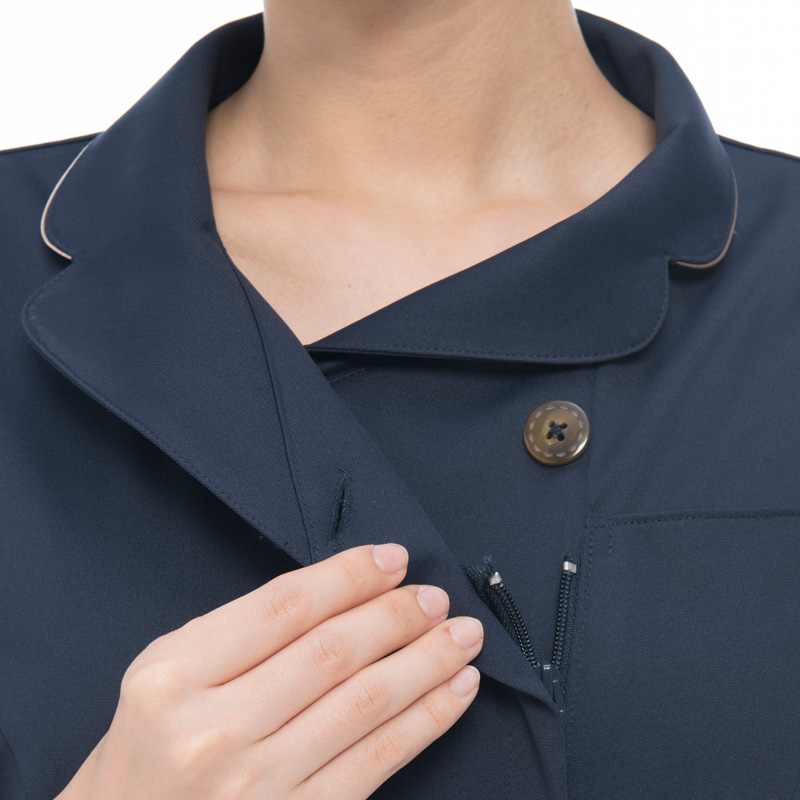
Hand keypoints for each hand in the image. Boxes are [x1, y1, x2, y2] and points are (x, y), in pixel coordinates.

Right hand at [55, 543, 482, 799]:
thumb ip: (245, 629)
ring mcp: (256, 786)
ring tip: (463, 636)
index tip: (395, 558)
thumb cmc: (152, 744)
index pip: (284, 608)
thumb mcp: (171, 669)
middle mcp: (213, 730)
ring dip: (427, 662)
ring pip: (365, 704)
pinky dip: (427, 719)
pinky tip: (457, 690)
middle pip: (331, 653)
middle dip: (396, 616)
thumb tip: (348, 590)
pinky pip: (378, 761)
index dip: (349, 577)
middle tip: (435, 597)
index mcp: (174, 675)